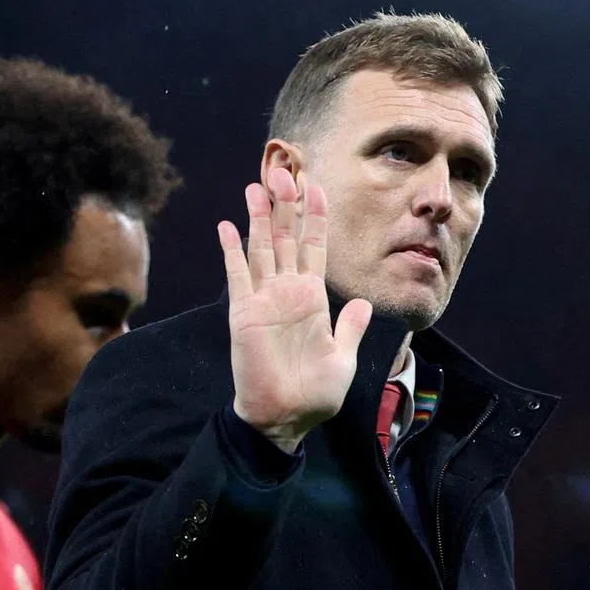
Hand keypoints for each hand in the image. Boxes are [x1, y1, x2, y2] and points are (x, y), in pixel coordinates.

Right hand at [217, 167, 371, 452]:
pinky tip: (228, 225)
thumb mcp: (343, 358)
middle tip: (286, 171)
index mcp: (312, 299)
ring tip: (257, 185)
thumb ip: (348, 327)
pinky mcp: (244, 313)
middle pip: (286, 239)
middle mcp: (287, 293)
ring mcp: (264, 300)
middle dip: (287, 205)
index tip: (318, 186)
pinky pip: (237, 275)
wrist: (284, 418)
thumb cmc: (315, 394)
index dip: (315, 218)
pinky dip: (232, 250)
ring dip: (259, 217)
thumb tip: (361, 302)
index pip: (314, 248)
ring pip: (262, 248)